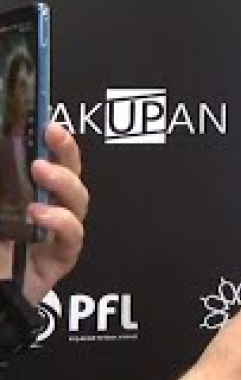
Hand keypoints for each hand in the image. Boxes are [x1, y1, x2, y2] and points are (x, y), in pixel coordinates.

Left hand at [0, 123, 88, 304]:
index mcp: (23, 195)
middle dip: (67, 150)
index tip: (48, 120)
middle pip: (72, 174)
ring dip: (64, 181)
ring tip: (42, 171)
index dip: (53, 140)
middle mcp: (44, 209)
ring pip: (78, 201)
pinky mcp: (59, 258)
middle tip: (54, 133)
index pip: (47, 160)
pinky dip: (62, 221)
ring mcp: (54, 234)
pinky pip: (73, 236)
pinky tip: (41, 214)